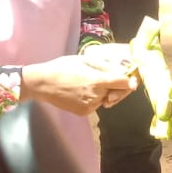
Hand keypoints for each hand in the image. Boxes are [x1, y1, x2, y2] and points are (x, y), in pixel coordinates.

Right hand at [21, 55, 136, 114]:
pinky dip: (94, 98)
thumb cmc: (63, 67)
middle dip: (115, 85)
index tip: (128, 76)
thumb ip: (107, 67)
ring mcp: (90, 107)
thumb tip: (126, 74)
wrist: (43, 83)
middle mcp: (96, 97)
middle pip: (117, 92)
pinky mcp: (84, 112)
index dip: (128, 80)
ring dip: (104, 91)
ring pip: (106, 98)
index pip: (124, 84)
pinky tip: (82, 90)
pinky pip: (97, 104)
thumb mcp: (86, 60)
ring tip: (88, 82)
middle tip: (103, 76)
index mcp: (98, 81)